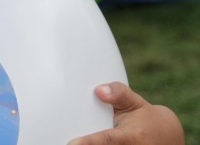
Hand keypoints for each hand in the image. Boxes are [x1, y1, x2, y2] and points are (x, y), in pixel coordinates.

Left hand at [68, 82, 184, 143]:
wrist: (165, 140)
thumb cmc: (146, 120)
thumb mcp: (136, 103)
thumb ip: (119, 94)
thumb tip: (99, 90)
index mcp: (130, 137)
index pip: (106, 139)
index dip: (89, 142)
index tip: (71, 144)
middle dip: (83, 143)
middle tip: (64, 139)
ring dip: (85, 143)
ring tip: (68, 138)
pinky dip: (89, 143)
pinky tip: (80, 140)